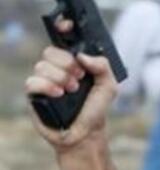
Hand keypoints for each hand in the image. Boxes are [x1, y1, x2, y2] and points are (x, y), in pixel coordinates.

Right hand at [25, 19, 117, 152]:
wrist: (86, 134)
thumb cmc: (95, 110)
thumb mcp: (108, 86)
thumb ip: (102, 66)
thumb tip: (82, 56)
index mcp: (73, 64)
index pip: (62, 41)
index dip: (62, 29)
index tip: (66, 27)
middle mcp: (56, 70)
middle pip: (50, 52)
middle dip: (67, 64)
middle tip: (79, 78)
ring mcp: (44, 81)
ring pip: (42, 66)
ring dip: (60, 77)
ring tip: (71, 91)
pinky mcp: (34, 95)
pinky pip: (32, 82)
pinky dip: (47, 86)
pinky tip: (59, 94)